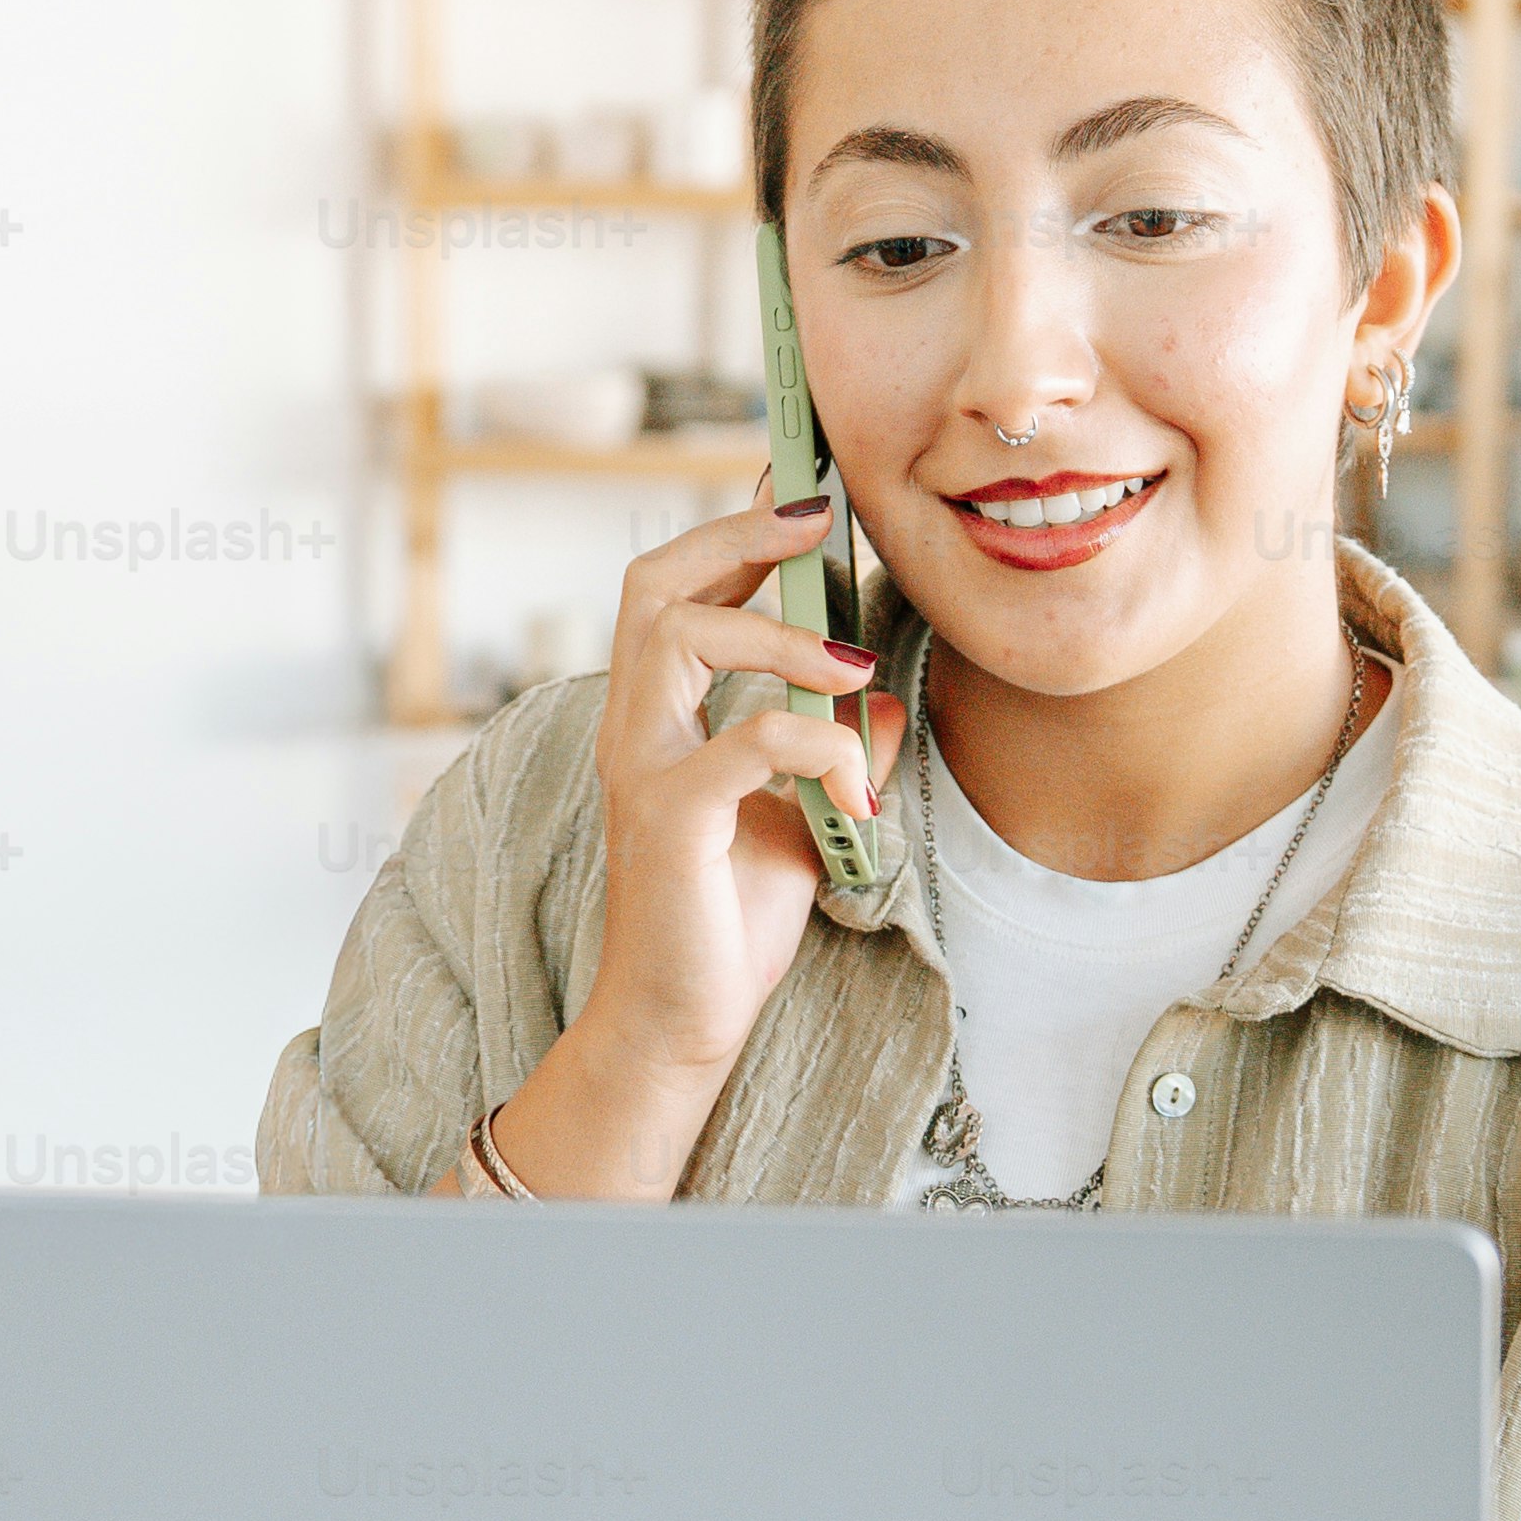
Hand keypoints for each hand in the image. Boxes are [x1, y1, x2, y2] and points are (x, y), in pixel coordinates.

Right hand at [484, 492, 903, 1200]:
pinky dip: (815, 745)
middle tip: (818, 523)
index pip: (676, 592)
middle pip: (656, 584)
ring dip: (783, 636)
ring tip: (852, 668)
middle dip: (738, 537)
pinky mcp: (670, 819)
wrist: (682, 1023)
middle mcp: (635, 728)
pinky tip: (856, 784)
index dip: (735, 534)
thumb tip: (886, 699)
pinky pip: (744, 741)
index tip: (802, 497)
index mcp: (659, 718)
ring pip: (684, 636)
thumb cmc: (727, 921)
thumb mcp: (802, 818)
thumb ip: (832, 751)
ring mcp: (642, 769)